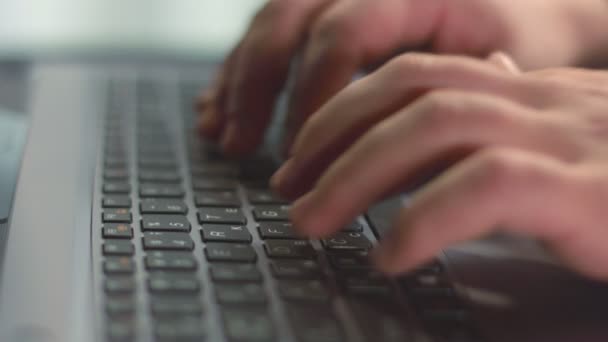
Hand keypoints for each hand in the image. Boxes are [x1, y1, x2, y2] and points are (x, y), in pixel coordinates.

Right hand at [197, 0, 607, 154]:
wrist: (531, 7)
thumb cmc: (524, 36)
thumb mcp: (499, 66)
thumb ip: (437, 101)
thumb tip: (373, 156)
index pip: (343, 32)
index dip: (312, 95)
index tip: (298, 152)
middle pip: (288, 18)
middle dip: (255, 88)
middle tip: (238, 146)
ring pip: (270, 22)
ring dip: (238, 81)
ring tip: (219, 132)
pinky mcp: (330, 4)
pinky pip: (273, 28)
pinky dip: (244, 71)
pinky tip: (221, 104)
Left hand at [273, 52, 607, 280]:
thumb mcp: (566, 155)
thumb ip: (506, 140)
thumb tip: (442, 143)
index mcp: (530, 94)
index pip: (417, 74)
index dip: (346, 110)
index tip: (303, 158)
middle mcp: (543, 103)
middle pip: (410, 91)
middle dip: (331, 138)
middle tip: (288, 192)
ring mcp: (570, 140)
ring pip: (435, 126)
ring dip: (356, 175)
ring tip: (312, 222)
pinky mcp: (593, 191)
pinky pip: (487, 187)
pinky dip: (424, 219)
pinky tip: (390, 255)